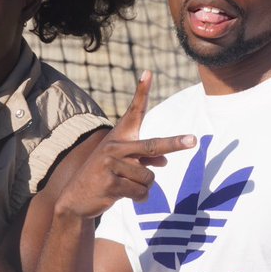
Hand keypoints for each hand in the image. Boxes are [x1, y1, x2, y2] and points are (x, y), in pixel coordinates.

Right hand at [56, 71, 194, 217]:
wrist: (76, 199)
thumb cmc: (106, 177)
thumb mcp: (124, 165)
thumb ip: (145, 160)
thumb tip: (164, 162)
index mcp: (119, 138)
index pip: (133, 112)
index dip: (141, 92)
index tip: (148, 73)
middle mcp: (114, 147)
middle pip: (152, 146)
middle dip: (175, 144)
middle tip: (194, 140)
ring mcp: (111, 165)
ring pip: (149, 178)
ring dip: (144, 188)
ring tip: (126, 186)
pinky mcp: (110, 183)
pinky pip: (141, 192)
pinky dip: (139, 198)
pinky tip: (122, 196)